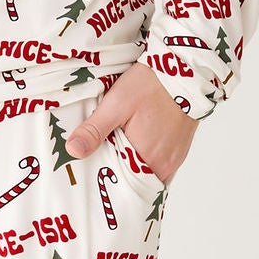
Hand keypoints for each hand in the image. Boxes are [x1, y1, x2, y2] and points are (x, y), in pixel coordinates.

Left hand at [62, 61, 197, 185]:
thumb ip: (95, 130)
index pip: (124, 187)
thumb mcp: (116, 104)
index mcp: (148, 159)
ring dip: (133, 168)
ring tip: (116, 156)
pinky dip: (146, 160)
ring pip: (149, 173)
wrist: (184, 71)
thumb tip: (73, 151)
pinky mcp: (180, 149)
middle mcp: (165, 165)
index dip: (108, 184)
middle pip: (137, 183)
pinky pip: (160, 165)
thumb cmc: (151, 85)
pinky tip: (134, 148)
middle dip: (119, 177)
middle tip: (100, 167)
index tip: (93, 180)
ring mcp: (175, 158)